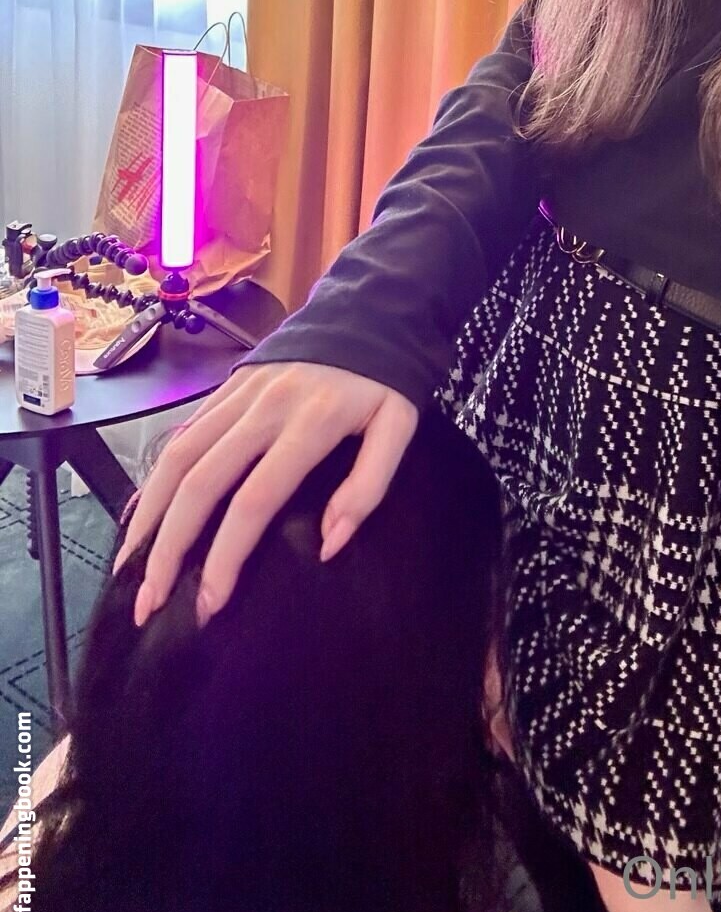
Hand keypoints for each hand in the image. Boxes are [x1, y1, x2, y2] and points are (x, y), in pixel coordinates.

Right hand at [111, 361, 419, 629]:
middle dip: (168, 548)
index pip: (255, 499)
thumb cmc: (385, 378)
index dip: (225, 556)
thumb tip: (329, 543)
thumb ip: (369, 485)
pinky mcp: (227, 386)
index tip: (208, 604)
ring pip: (177, 456)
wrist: (369, 308)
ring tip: (131, 569)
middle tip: (148, 603)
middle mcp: (263, 407)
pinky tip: (145, 515)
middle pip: (199, 482)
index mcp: (310, 422)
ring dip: (149, 517)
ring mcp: (238, 393)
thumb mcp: (398, 426)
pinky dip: (156, 478)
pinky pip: (181, 434)